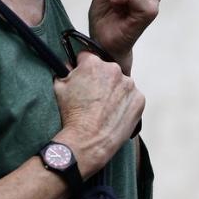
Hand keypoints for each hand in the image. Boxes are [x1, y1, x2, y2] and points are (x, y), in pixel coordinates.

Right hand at [52, 52, 145, 179]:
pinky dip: (125, 103)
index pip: (88, 57)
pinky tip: (114, 114)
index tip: (82, 78)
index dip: (82, 68)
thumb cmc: (71, 116)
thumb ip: (64, 70)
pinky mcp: (139, 99)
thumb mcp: (59, 88)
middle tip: (93, 97)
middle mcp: (114, 69)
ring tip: (103, 109)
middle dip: (100, 79)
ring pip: (121, 83)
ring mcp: (129, 84)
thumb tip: (68, 65)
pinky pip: (132, 97)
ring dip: (114, 91)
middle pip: (106, 69)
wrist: (87, 141)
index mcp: (93, 63)